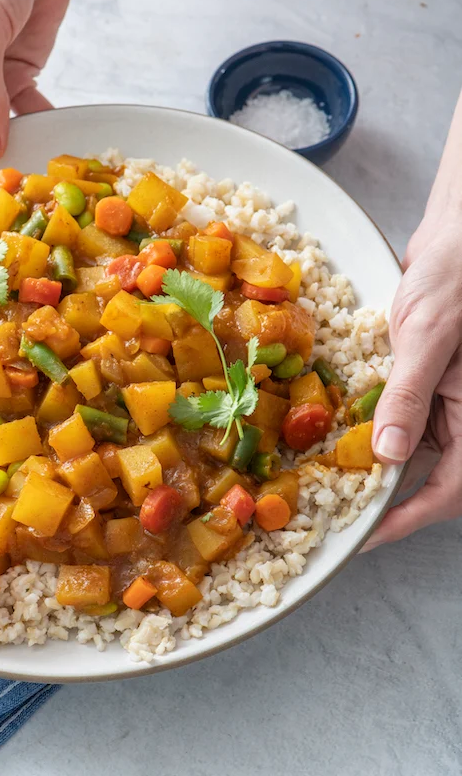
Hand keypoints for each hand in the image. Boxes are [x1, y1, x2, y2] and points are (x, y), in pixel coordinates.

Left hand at [365, 92, 461, 548]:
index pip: (451, 489)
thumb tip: (388, 454)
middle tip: (335, 508)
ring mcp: (446, 400)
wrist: (455, 239)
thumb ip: (408, 396)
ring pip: (411, 447)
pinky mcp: (427, 381)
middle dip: (385, 494)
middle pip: (430, 476)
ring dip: (374, 458)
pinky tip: (340, 423)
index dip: (408, 519)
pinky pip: (402, 415)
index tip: (364, 536)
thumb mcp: (427, 337)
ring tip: (327, 471)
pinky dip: (374, 423)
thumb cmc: (454, 279)